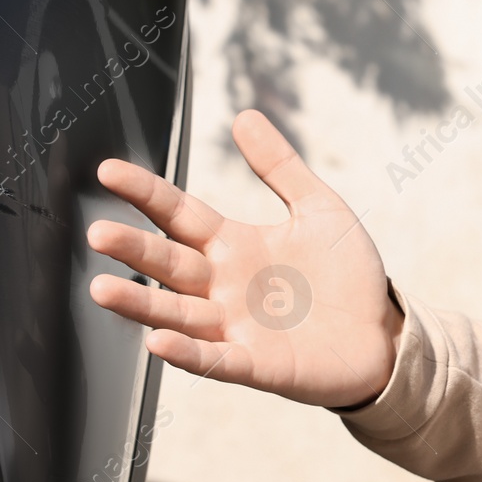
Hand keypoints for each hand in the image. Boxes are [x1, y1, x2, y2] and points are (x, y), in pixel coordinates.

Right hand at [86, 109, 401, 406]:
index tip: (108, 171)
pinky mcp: (257, 365)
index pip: (179, 214)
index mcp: (235, 245)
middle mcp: (224, 286)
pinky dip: (187, 353)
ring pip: (177, 314)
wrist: (384, 335)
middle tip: (97, 232)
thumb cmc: (348, 275)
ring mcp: (235, 328)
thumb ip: (280, 166)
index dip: (146, 193)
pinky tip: (158, 342)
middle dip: (132, 249)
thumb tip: (245, 116)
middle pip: (168, 264)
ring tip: (102, 289)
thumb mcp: (319, 208)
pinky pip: (214, 360)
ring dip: (140, 305)